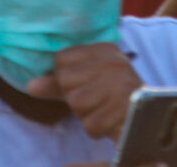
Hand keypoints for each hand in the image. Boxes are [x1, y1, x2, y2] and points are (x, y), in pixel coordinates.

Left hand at [28, 41, 143, 138]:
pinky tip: (108, 119)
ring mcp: (119, 86)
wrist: (146, 117)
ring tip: (103, 108)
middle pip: (66, 80)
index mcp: (105, 50)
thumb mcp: (85, 82)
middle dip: (75, 97)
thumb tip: (30, 86)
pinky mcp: (122, 110)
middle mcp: (113, 63)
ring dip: (86, 113)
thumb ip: (56, 83)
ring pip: (76, 103)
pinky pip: (90, 125)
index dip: (66, 77)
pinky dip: (96, 127)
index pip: (62, 59)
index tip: (83, 82)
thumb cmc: (111, 96)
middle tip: (95, 98)